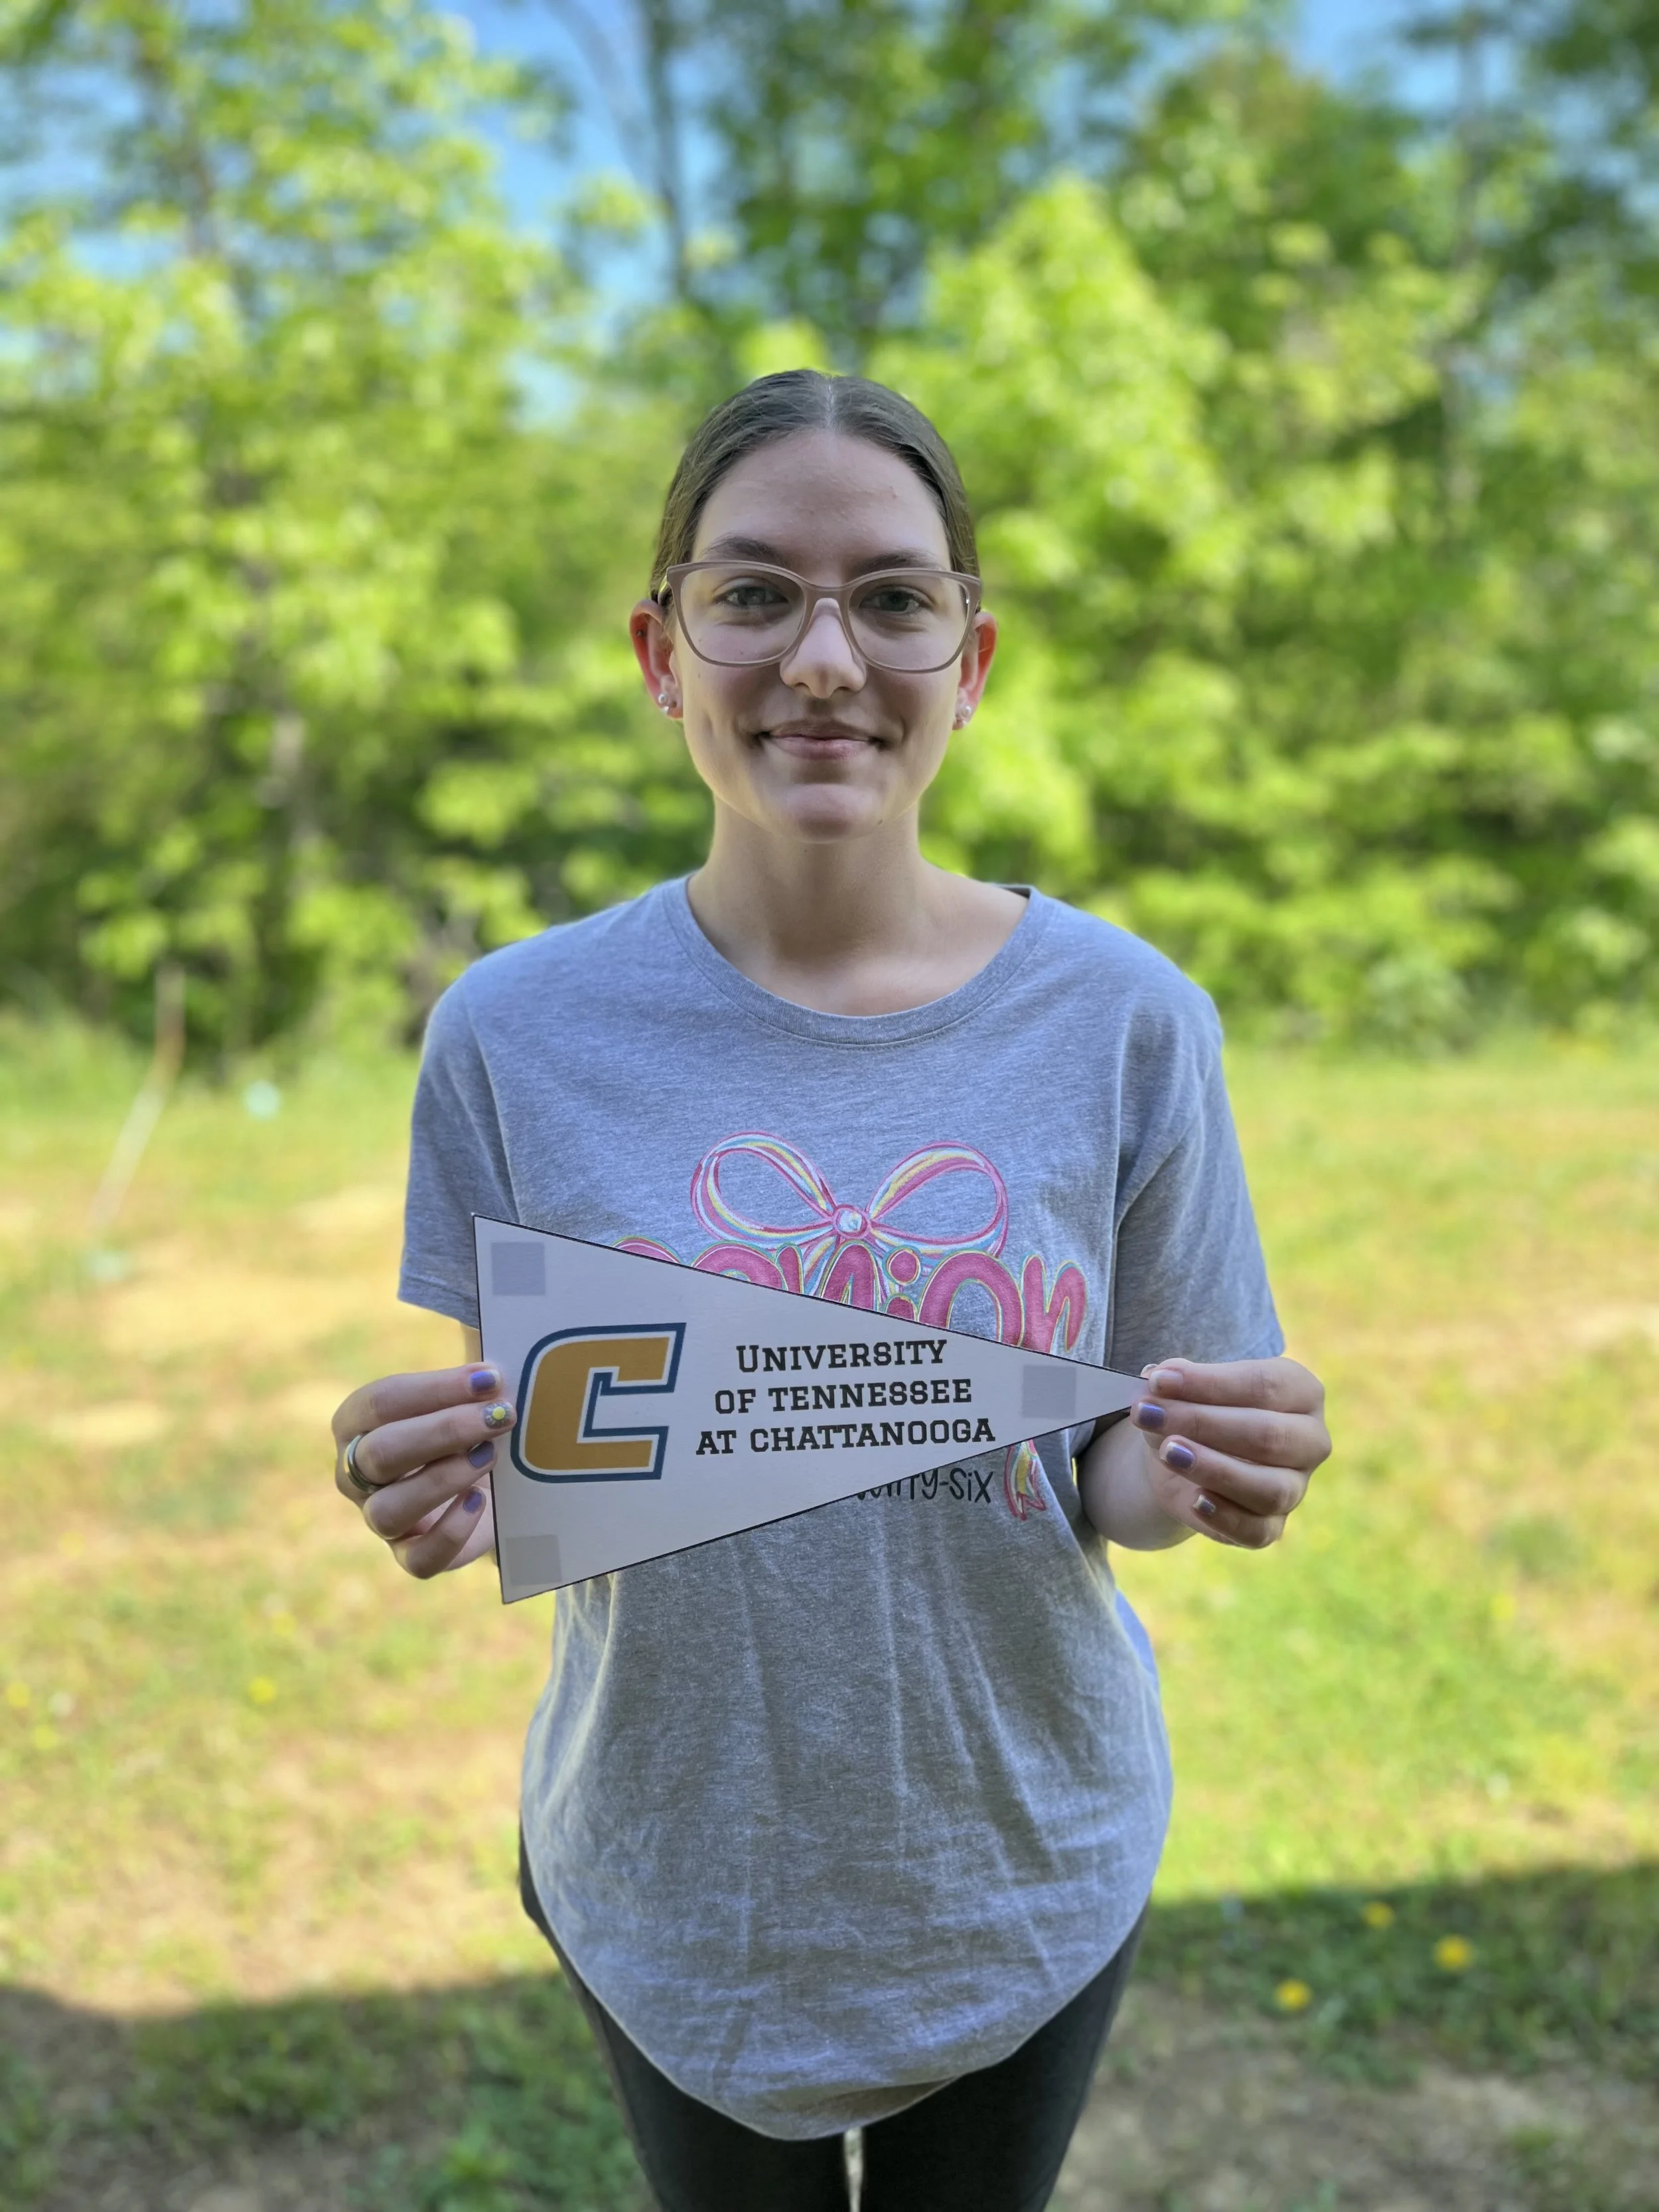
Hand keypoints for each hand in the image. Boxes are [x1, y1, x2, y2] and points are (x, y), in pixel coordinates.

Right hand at [332, 1361, 515, 1578]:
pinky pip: (419, 1558)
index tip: (489, 1379)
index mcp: (356, 1422)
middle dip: (445, 1430)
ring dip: (444, 1479)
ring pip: (389, 1510)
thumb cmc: (465, 1426)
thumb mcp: (462, 1396)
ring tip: (490, 1456)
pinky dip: (450, 1532)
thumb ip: (469, 1378)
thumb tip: (492, 1366)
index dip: (436, 1389)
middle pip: (381, 1453)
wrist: (484, 1484)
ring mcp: (377, 1518)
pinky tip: (479, 1502)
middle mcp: (354, 1473)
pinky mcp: (409, 1555)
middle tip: (500, 1415)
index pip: (381, 1401)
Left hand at [1126, 1355, 1329, 1548]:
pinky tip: (1193, 1499)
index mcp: (1301, 1391)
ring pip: (1269, 1487)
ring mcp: (1296, 1487)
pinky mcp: (1274, 1525)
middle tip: (1148, 1414)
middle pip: (1267, 1434)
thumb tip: (1158, 1380)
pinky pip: (1258, 1530)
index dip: (1210, 1383)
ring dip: (1213, 1468)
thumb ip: (1176, 1382)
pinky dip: (1225, 1517)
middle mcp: (1310, 1440)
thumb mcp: (1185, 1387)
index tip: (1157, 1381)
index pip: (1265, 1384)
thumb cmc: (1196, 1408)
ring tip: (1167, 1452)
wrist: (1186, 1454)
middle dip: (1202, 1423)